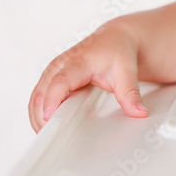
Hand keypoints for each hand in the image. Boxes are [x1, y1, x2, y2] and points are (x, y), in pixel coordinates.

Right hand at [28, 19, 147, 132]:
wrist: (116, 38)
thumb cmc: (119, 52)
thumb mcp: (127, 71)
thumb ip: (131, 93)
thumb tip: (139, 112)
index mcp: (79, 62)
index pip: (60, 82)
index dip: (53, 100)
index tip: (50, 118)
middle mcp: (61, 65)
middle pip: (42, 92)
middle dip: (41, 116)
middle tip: (51, 138)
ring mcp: (53, 71)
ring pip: (36, 96)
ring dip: (37, 117)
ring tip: (48, 136)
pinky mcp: (50, 77)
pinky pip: (38, 97)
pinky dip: (38, 113)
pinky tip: (46, 126)